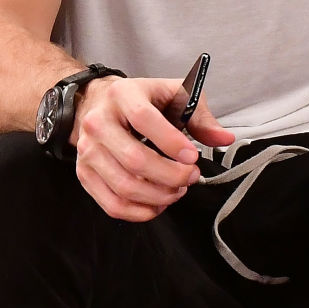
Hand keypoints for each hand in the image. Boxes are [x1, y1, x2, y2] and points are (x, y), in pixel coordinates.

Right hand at [72, 73, 234, 221]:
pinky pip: (112, 204)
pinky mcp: (84, 174)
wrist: (97, 103)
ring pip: (124, 186)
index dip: (171, 142)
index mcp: (122, 95)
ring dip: (158, 196)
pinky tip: (157, 204)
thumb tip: (224, 139)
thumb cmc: (140, 100)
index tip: (193, 158)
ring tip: (177, 190)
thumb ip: (201, 117)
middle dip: (171, 176)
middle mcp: (99, 122)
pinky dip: (140, 212)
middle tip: (190, 177)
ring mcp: (88, 151)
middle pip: (135, 160)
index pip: (143, 119)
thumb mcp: (173, 95)